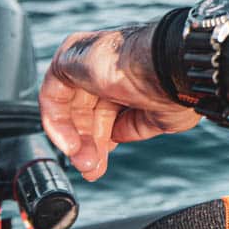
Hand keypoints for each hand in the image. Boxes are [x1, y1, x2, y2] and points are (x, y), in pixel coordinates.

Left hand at [39, 23, 200, 180]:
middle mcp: (107, 67)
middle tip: (90, 169)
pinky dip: (57, 123)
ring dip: (73, 140)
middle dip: (87, 145)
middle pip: (85, 112)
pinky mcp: (69, 60)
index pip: (104, 111)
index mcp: (129, 76)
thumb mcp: (159, 118)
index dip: (101, 141)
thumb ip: (134, 127)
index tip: (99, 165)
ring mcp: (87, 62)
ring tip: (85, 162)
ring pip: (68, 106)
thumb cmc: (176, 88)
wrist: (171, 70)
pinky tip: (70, 144)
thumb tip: (115, 137)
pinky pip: (52, 95)